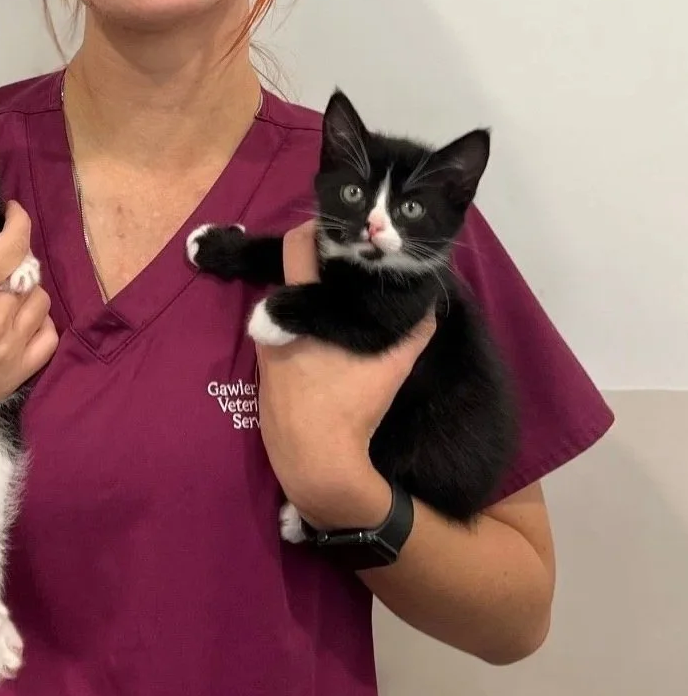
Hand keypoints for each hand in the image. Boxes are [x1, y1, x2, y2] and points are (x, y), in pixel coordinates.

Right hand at [0, 202, 58, 459]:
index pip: (12, 245)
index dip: (18, 221)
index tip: (10, 213)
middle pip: (28, 272)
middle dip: (16, 257)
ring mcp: (10, 351)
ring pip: (41, 302)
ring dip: (27, 289)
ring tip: (7, 288)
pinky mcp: (16, 375)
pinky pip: (48, 338)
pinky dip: (39, 323)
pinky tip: (20, 320)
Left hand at [256, 221, 434, 527]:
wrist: (316, 464)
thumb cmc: (350, 409)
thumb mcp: (391, 367)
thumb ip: (412, 330)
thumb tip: (429, 302)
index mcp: (298, 312)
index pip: (297, 247)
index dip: (319, 231)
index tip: (345, 230)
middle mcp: (273, 325)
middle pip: (292, 276)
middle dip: (319, 266)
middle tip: (350, 265)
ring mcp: (265, 352)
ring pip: (289, 309)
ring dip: (313, 301)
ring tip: (345, 302)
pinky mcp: (265, 377)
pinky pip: (284, 338)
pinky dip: (304, 331)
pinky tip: (328, 342)